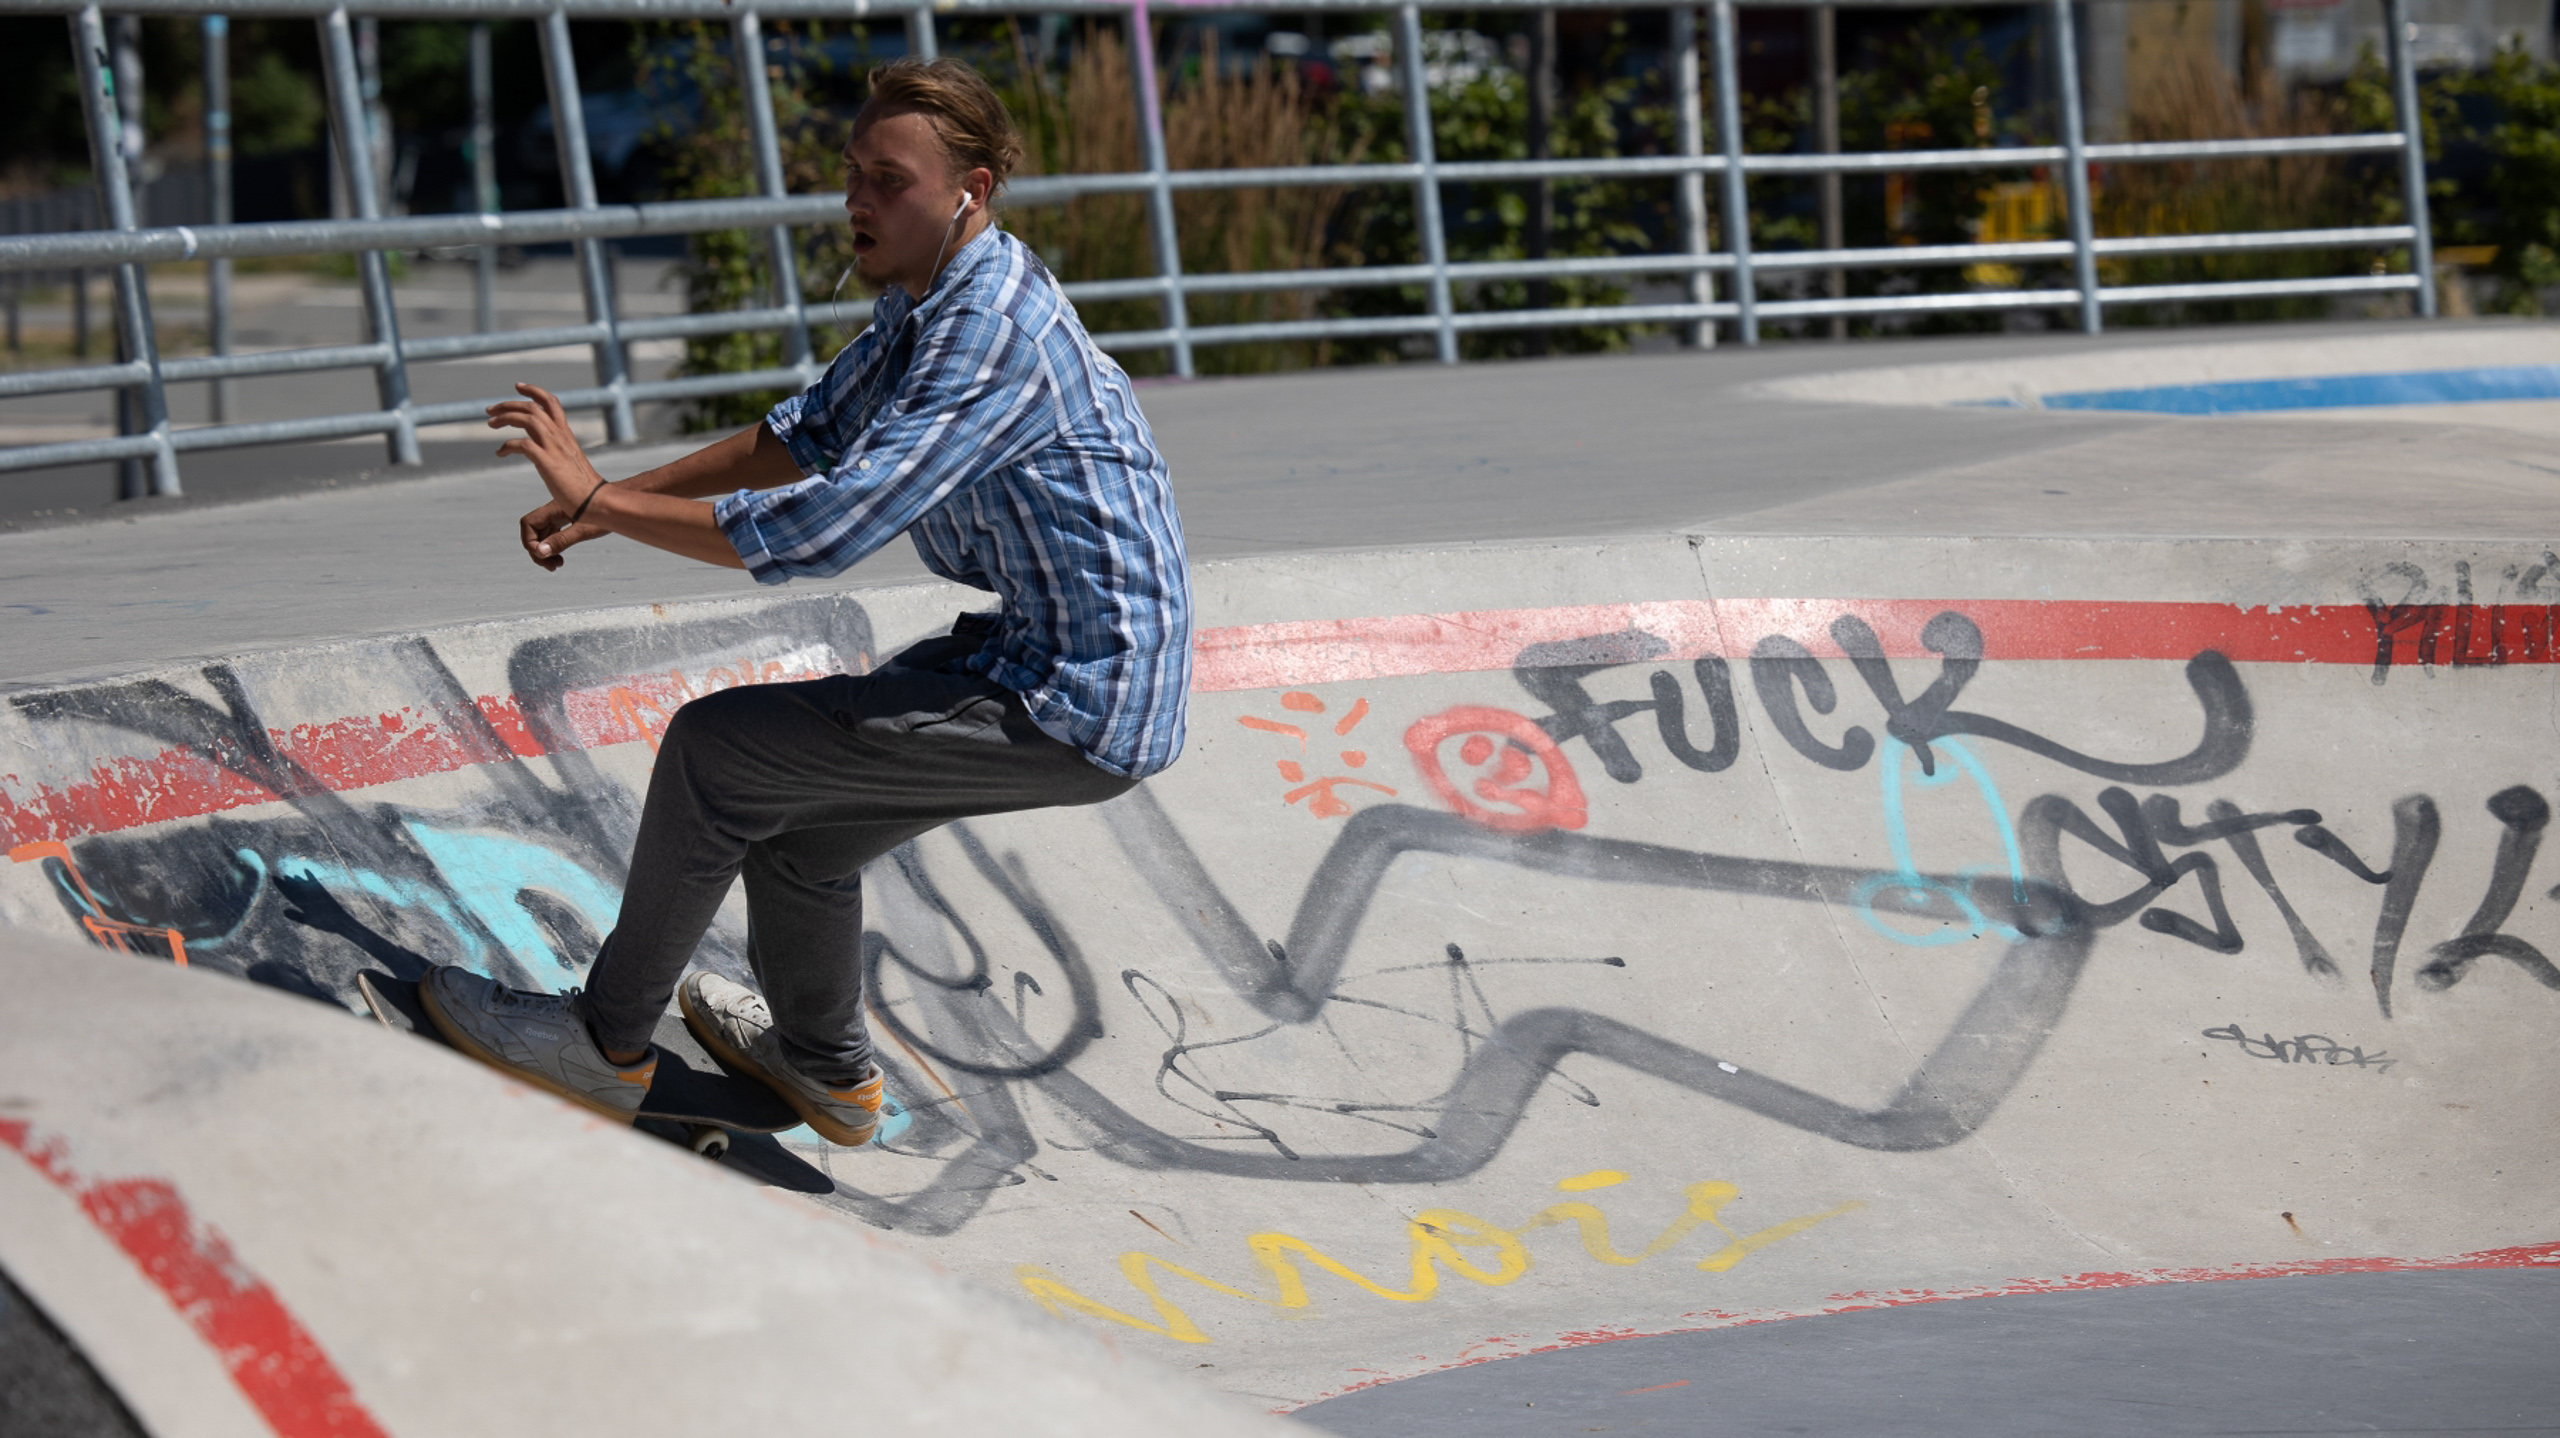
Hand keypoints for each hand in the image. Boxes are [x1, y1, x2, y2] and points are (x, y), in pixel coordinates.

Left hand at [489, 383, 606, 569]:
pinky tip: (500, 453)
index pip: (551, 402)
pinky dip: (507, 445)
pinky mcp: (547, 462)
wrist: (595, 501)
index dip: (533, 391)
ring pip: (527, 419)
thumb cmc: (583, 487)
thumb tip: (543, 453)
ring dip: (505, 418)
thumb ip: (557, 451)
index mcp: (566, 434)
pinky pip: (522, 444)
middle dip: (509, 404)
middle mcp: (560, 436)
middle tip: (490, 410)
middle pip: (533, 407)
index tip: (518, 387)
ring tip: (490, 423)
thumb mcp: (570, 461)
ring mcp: (554, 448)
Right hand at [518, 494, 605, 571]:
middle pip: (533, 531)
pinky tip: (561, 558)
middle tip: (551, 567)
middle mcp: (553, 510)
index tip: (544, 556)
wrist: (620, 505)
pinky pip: (552, 534)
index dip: (530, 541)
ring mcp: (559, 515)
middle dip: (537, 550)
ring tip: (557, 565)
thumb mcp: (583, 530)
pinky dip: (553, 546)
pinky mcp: (566, 519)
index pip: (528, 524)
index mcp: (554, 508)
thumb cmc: (606, 513)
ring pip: (542, 534)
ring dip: (545, 551)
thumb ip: (562, 541)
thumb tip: (541, 551)